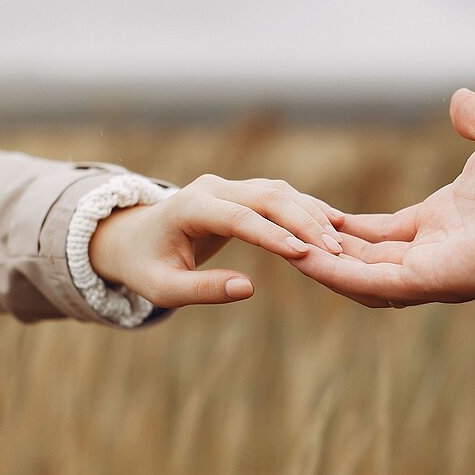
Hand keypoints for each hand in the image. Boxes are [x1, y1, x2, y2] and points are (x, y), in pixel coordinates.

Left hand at [89, 175, 344, 307]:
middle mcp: (213, 188)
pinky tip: (334, 224)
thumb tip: (248, 288)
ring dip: (311, 215)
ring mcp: (229, 185)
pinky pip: (280, 196)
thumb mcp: (165, 288)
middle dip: (303, 222)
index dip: (273, 235)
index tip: (303, 254)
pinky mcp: (243, 191)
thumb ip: (203, 289)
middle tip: (333, 250)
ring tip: (338, 242)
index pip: (239, 217)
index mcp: (190, 207)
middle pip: (268, 197)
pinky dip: (307, 209)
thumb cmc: (147, 266)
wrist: (135, 237)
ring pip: (279, 192)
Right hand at [291, 89, 474, 306]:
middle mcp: (438, 252)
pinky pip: (378, 285)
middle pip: (367, 259)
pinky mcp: (439, 280)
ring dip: (323, 265)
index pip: (383, 233)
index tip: (311, 214)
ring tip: (281, 248)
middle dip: (326, 250)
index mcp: (445, 221)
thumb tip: (459, 101)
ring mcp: (437, 271)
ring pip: (365, 277)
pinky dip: (339, 274)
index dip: (346, 226)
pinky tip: (303, 258)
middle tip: (281, 236)